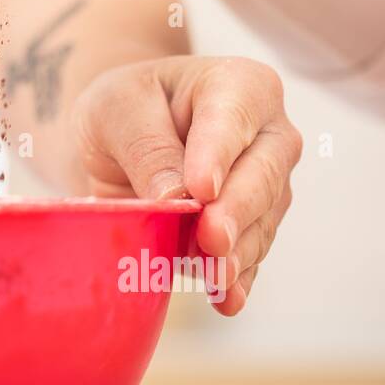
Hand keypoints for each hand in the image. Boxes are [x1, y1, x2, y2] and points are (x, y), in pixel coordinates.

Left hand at [75, 57, 302, 315]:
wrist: (122, 136)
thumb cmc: (124, 108)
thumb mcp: (117, 108)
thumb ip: (147, 147)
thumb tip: (177, 200)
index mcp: (240, 85)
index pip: (234, 117)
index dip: (219, 155)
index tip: (201, 190)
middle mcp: (267, 135)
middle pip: (262, 174)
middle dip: (236, 211)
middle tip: (212, 239)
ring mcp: (266, 185)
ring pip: (260, 221)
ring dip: (237, 252)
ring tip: (215, 278)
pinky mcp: (251, 228)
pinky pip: (250, 255)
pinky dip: (237, 278)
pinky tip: (227, 300)